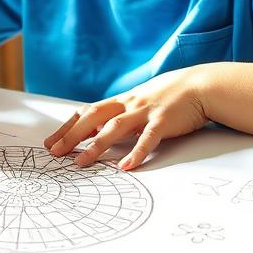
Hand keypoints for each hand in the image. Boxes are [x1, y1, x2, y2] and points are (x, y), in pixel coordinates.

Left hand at [44, 67, 208, 170]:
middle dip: (72, 135)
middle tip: (54, 152)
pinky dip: (136, 152)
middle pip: (94, 117)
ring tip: (81, 162)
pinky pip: (148, 138)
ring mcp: (146, 111)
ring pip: (115, 127)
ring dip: (96, 145)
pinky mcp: (164, 120)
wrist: (201, 85)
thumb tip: (99, 131)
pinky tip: (126, 166)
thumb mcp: (142, 101)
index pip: (88, 112)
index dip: (68, 126)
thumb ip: (122, 114)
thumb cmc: (171, 96)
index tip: (51, 141)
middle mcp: (130, 103)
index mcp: (123, 100)